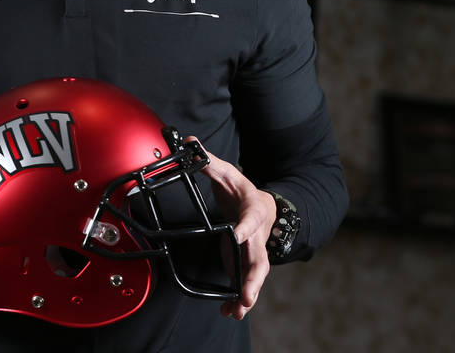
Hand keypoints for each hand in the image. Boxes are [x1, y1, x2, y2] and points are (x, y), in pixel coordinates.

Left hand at [190, 138, 277, 319]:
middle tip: (247, 294)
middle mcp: (257, 236)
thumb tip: (190, 141)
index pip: (250, 220)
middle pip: (259, 259)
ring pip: (255, 276)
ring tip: (238, 310)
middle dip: (253, 278)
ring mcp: (253, 252)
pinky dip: (239, 299)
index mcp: (253, 211)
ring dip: (248, 294)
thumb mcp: (227, 173)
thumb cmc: (242, 191)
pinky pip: (245, 283)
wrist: (264, 206)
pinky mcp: (245, 263)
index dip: (245, 228)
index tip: (237, 234)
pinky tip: (230, 312)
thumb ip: (209, 161)